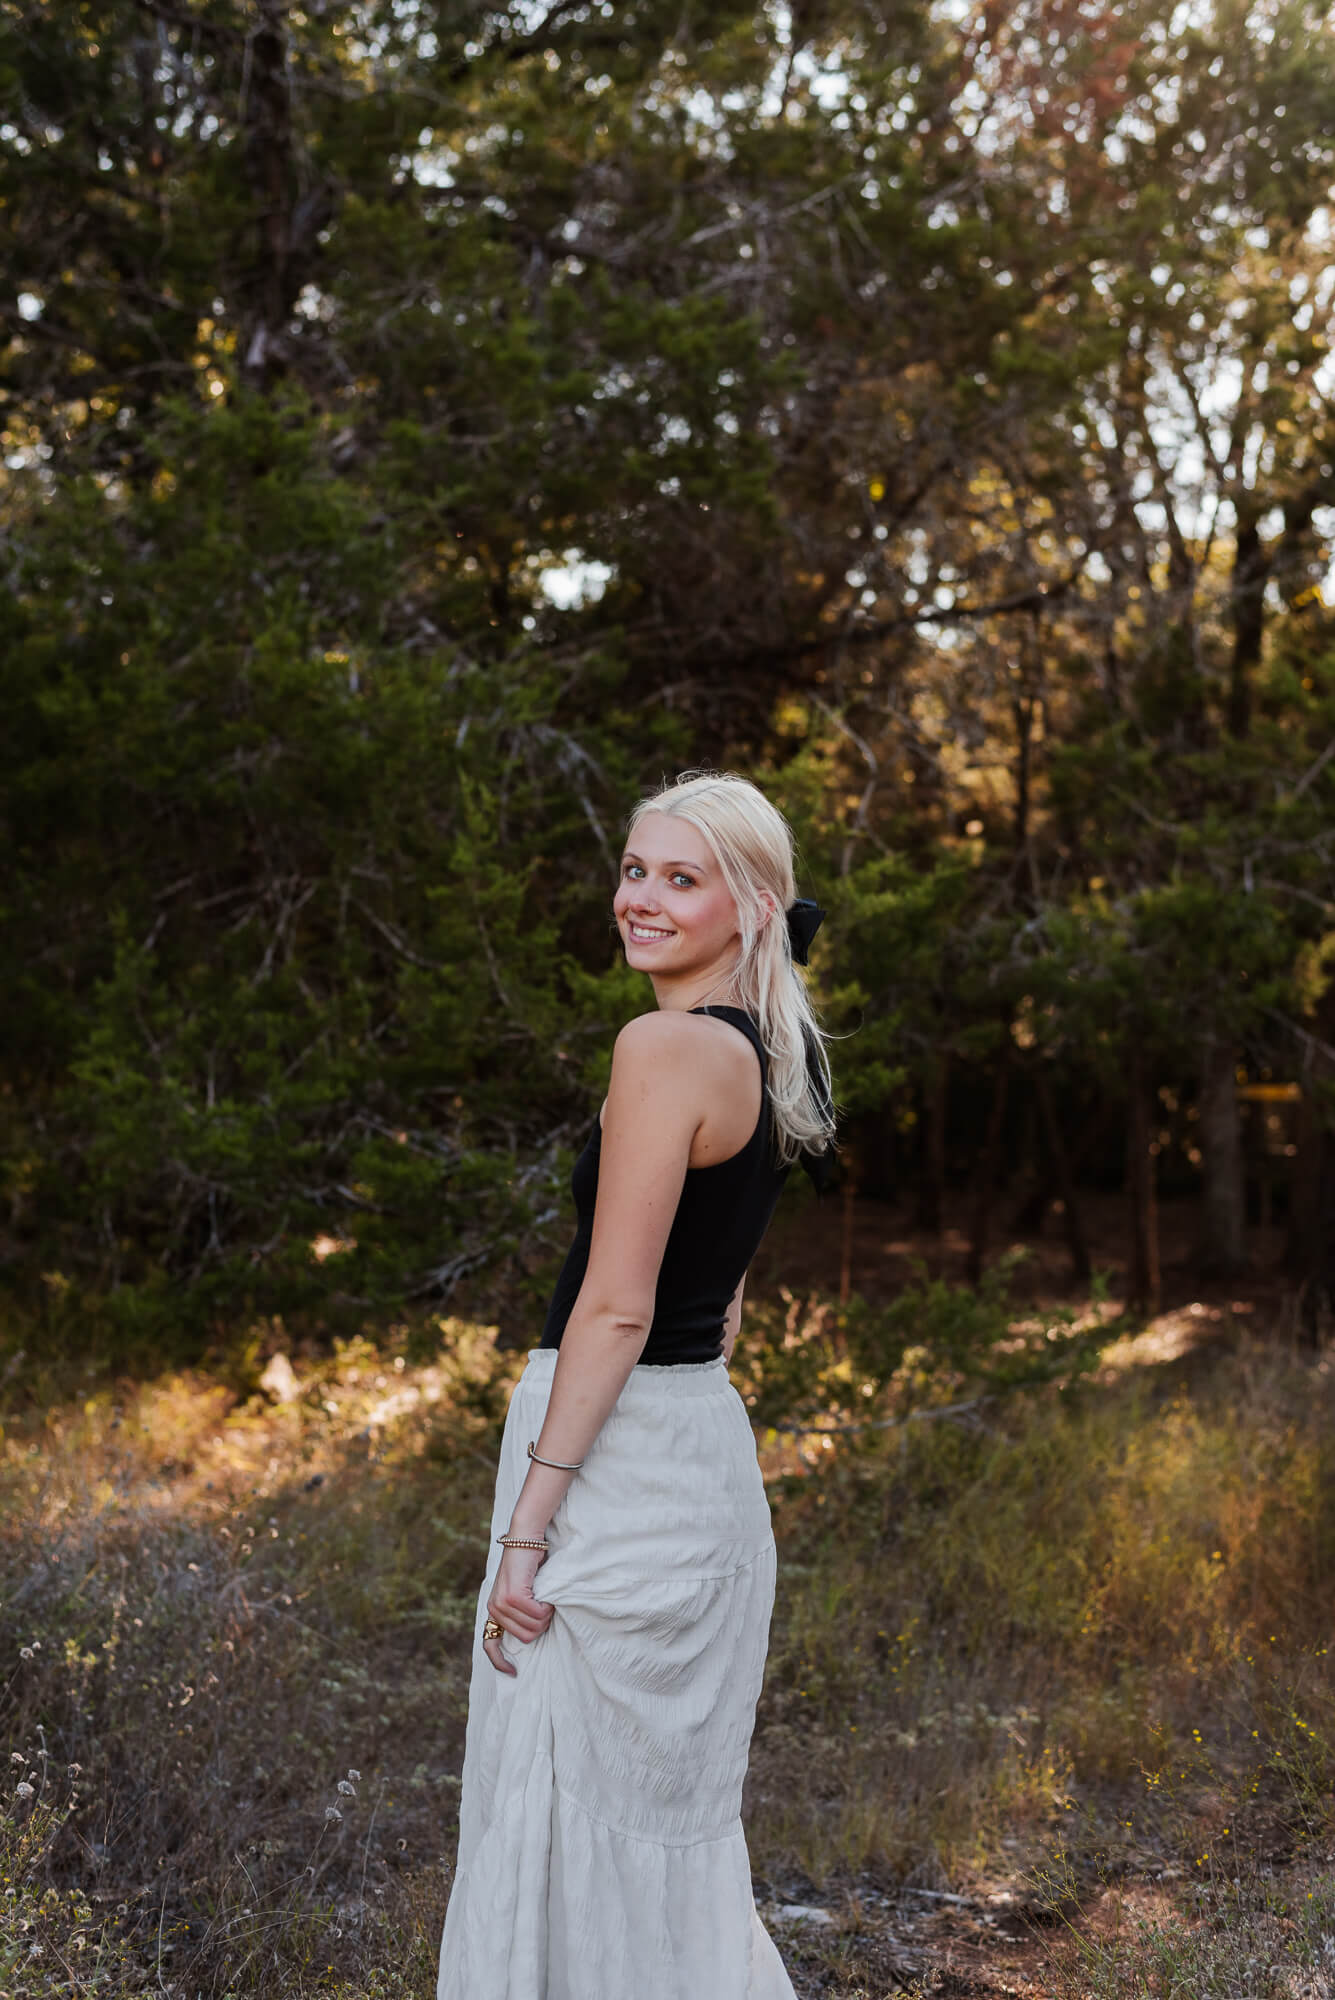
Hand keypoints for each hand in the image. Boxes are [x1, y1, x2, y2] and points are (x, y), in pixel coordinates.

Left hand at [483, 1544, 553, 1676]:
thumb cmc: (528, 1565)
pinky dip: (547, 1607)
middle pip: (526, 1638)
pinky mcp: (513, 1595)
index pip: (489, 1645)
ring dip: (545, 1615)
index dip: (499, 1662)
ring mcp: (503, 1602)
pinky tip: (545, 1594)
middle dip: (541, 1626)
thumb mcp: (520, 1592)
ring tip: (545, 1599)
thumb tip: (530, 1633)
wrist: (525, 1539)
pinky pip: (537, 1614)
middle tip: (544, 1607)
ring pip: (533, 1628)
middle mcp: (495, 1608)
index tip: (513, 1672)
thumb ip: (519, 1611)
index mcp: (494, 1610)